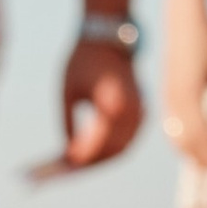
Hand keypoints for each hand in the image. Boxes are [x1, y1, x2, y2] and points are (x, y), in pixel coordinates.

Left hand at [41, 33, 142, 175]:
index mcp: (113, 103)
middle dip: (91, 162)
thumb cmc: (83, 61)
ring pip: (122, 148)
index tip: (65, 163)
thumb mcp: (68, 91)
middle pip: (113, 150)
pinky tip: (93, 152)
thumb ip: (68, 122)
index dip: (82, 156)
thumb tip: (69, 152)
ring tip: (78, 164)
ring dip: (101, 159)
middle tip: (69, 170)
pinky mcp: (142, 111)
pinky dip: (112, 148)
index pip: (99, 141)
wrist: (109, 37)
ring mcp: (140, 111)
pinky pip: (128, 139)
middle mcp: (132, 109)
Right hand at [162, 19, 206, 171]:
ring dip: (191, 153)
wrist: (182, 20)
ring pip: (176, 136)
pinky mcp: (166, 95)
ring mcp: (167, 98)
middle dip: (202, 159)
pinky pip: (172, 126)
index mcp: (188, 95)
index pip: (201, 136)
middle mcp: (173, 100)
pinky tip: (196, 144)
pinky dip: (183, 140)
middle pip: (185, 141)